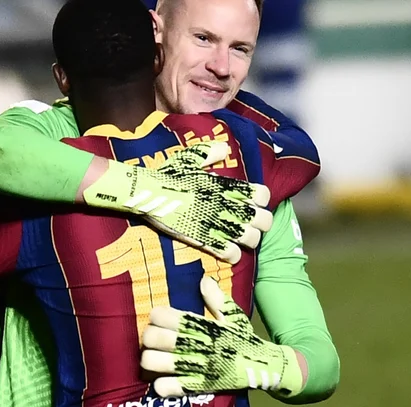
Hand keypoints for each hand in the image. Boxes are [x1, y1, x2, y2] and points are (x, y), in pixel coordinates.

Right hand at [84, 142, 273, 263]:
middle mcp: (227, 204)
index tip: (253, 202)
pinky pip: (229, 252)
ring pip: (251, 239)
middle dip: (261, 223)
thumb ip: (210, 153)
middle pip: (263, 220)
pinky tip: (229, 252)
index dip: (261, 200)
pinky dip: (233, 255)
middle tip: (251, 224)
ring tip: (241, 240)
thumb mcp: (190, 158)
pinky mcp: (204, 240)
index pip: (261, 194)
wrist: (147, 193)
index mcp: (226, 185)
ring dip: (249, 240)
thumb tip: (225, 148)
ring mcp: (217, 223)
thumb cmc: (168, 175)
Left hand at [141, 276, 304, 398]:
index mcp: (205, 325)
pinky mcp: (202, 386)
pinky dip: (163, 386)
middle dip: (149, 338)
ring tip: (152, 360)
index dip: (157, 317)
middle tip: (151, 341)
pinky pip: (174, 388)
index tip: (157, 318)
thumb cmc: (244, 340)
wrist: (264, 366)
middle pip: (156, 338)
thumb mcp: (234, 316)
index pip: (167, 316)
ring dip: (150, 361)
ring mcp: (199, 367)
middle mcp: (199, 344)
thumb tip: (203, 279)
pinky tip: (160, 383)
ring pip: (159, 362)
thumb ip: (217, 299)